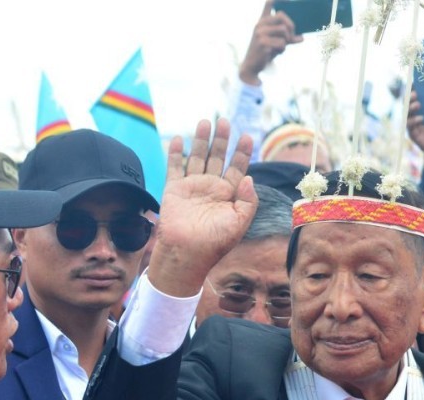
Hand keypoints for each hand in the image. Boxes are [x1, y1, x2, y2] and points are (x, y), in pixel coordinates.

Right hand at [148, 119, 256, 296]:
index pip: (237, 168)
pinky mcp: (174, 189)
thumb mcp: (240, 222)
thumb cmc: (215, 242)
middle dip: (222, 140)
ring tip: (205, 121)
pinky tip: (180, 138)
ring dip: (201, 140)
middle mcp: (211, 188)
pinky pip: (175, 167)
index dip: (242, 153)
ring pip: (198, 157)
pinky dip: (176, 153)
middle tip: (225, 121)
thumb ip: (248, 200)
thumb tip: (249, 177)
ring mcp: (192, 187)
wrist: (188, 253)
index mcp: (228, 195)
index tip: (246, 136)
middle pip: (218, 157)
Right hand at [240, 0, 302, 84]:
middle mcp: (260, 24)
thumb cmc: (266, 52)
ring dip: (286, 41)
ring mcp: (260, 33)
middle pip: (281, 16)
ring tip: (280, 48)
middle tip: (292, 37)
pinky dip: (282, 49)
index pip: (268, 4)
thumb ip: (288, 38)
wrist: (252, 66)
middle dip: (291, 26)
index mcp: (263, 22)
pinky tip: (275, 53)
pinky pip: (281, 43)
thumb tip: (302, 38)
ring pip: (283, 30)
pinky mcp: (262, 42)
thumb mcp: (278, 43)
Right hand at [407, 90, 423, 179]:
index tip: (420, 79)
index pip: (420, 94)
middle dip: (411, 95)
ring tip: (418, 103)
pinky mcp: (413, 133)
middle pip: (410, 101)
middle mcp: (418, 113)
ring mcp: (414, 123)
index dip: (419, 86)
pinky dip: (414, 120)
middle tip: (417, 92)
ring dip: (411, 106)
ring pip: (407, 112)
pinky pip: (409, 125)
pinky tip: (422, 118)